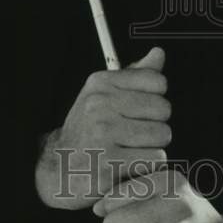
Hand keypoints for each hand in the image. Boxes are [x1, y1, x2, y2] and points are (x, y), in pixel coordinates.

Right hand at [35, 47, 170, 209]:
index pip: (157, 81)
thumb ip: (135, 75)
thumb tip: (158, 53)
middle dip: (156, 124)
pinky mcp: (109, 164)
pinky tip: (129, 165)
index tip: (140, 110)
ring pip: (161, 135)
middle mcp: (100, 105)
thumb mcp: (105, 95)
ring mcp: (102, 135)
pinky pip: (155, 161)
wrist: (59, 169)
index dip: (156, 98)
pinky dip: (148, 166)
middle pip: (163, 109)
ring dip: (153, 147)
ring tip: (131, 150)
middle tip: (135, 134)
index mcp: (100, 84)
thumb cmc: (88, 130)